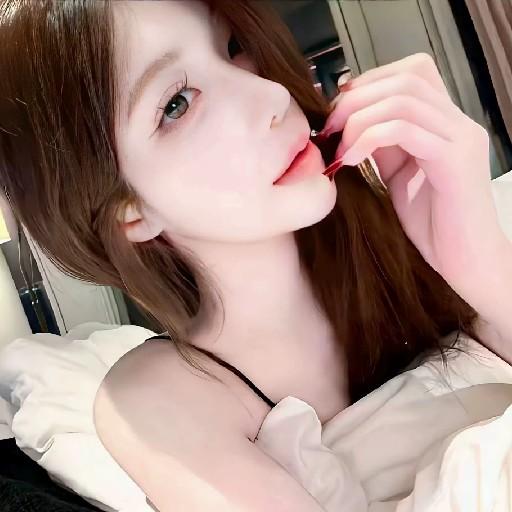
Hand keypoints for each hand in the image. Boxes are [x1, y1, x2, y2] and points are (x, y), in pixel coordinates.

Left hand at [322, 53, 510, 312]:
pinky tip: (351, 160)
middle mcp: (458, 122)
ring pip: (404, 98)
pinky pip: (407, 129)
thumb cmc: (432, 225)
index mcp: (444, 123)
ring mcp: (461, 138)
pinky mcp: (455, 160)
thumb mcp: (398, 176)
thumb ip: (382, 146)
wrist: (464, 261)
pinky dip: (370, 138)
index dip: (369, 82)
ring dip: (359, 118)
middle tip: (330, 128)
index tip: (337, 111)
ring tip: (339, 147)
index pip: (411, 72)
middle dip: (357, 98)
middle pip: (406, 77)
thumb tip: (348, 124)